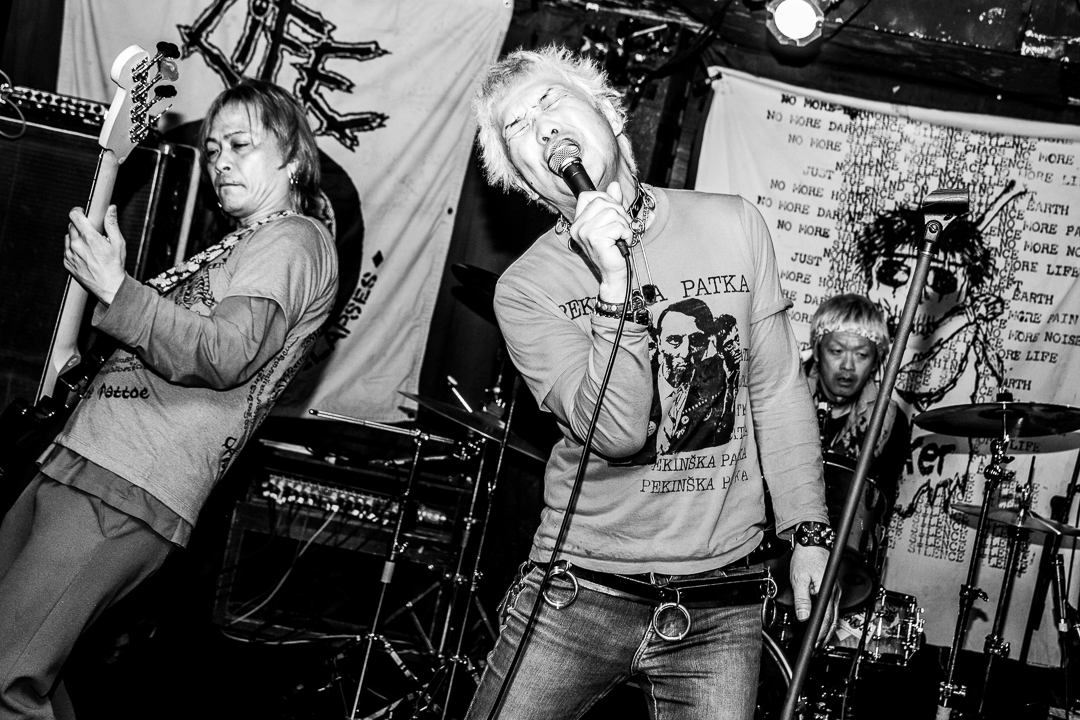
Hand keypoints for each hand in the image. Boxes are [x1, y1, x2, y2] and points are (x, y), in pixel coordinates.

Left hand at [65, 205, 127, 304]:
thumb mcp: (118, 243)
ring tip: (89, 247)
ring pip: (68, 237)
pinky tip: (85, 256)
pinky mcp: (67, 262)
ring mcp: (70, 254)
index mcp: (89, 238)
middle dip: (80, 226)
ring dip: (76, 238)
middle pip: (71, 225)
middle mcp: (77, 245)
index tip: (82, 212)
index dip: (78, 211)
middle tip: (91, 234)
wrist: (109, 286)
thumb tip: (111, 209)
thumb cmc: (115, 265)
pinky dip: (73, 250)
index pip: (75, 215)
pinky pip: (66, 250)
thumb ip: (112, 223)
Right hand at [568, 181, 631, 299]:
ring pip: (612, 213)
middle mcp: (578, 227)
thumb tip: (614, 185)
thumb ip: (612, 203)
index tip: (614, 212)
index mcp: (578, 222)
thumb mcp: (612, 222)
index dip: (605, 198)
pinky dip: (627, 233)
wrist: (613, 274)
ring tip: (622, 236)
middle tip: (622, 228)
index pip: (588, 196)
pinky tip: (623, 242)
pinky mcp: (596, 239)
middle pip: (602, 201)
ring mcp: (585, 233)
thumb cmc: (612, 250)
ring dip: (624, 224)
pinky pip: (618, 225)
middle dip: (619, 212)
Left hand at [789, 543, 837, 644]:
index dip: (820, 633)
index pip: (825, 618)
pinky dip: (828, 617)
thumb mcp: (799, 578)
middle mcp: (835, 592)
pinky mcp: (832, 589)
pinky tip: (823, 623)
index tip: (815, 643)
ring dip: (828, 628)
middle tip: (817, 646)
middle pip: (833, 619)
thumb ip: (802, 599)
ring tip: (820, 639)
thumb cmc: (806, 557)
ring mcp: (835, 591)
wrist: (813, 542)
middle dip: (826, 635)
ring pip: (834, 614)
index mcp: (827, 591)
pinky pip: (832, 607)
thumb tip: (803, 616)